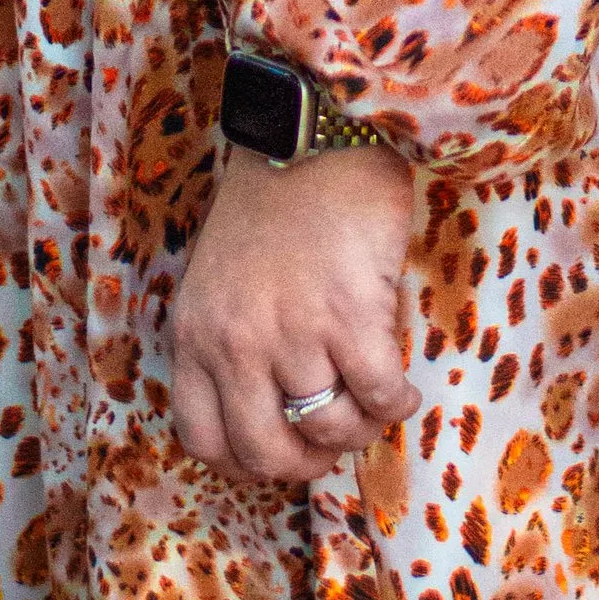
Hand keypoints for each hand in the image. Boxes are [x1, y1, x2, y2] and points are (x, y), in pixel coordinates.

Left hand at [169, 138, 413, 485]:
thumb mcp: (219, 277)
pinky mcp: (349, 316)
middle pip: (266, 452)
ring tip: (373, 404)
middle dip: (308, 461)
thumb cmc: (272, 202)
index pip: (203, 439)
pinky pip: (377, 396)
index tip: (281, 452)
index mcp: (195, 334)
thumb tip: (276, 409)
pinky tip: (403, 385)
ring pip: (329, 430)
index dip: (246, 463)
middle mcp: (235, 343)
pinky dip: (396, 403)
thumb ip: (230, 340)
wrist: (313, 136)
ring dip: (359, 429)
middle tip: (334, 440)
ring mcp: (291, 332)